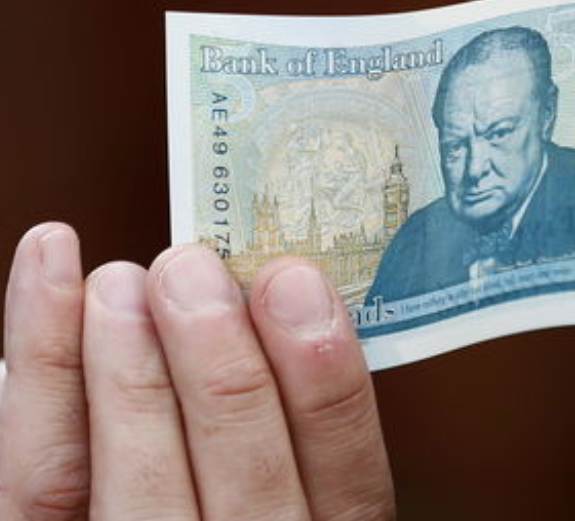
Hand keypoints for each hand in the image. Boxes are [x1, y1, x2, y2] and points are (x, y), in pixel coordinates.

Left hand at [0, 223, 394, 519]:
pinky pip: (40, 472)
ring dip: (131, 372)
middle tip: (192, 270)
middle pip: (249, 486)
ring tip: (120, 282)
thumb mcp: (298, 466)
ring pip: (142, 486)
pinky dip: (43, 364)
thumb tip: (280, 285)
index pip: (350, 479)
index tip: (295, 283)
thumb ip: (298, 403)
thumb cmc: (227, 476)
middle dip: (222, 369)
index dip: (328, 382)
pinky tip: (50, 274)